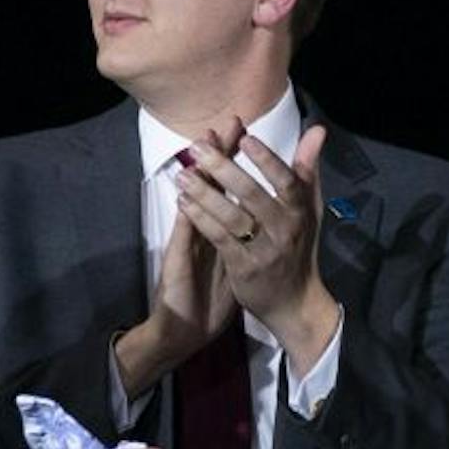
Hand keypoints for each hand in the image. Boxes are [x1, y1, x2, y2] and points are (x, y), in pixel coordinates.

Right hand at [113, 124, 246, 396]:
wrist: (188, 324)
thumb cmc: (213, 292)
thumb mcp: (238, 260)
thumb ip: (251, 232)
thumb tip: (269, 210)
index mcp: (221, 225)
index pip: (229, 186)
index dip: (235, 159)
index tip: (245, 130)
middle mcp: (203, 227)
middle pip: (212, 185)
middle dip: (219, 155)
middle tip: (225, 123)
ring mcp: (189, 239)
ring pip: (195, 201)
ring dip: (199, 175)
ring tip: (200, 144)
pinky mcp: (178, 258)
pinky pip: (185, 233)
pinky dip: (188, 214)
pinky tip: (186, 194)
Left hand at [175, 120, 339, 371]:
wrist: (294, 303)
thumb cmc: (299, 247)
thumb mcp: (309, 209)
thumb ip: (307, 170)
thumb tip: (317, 130)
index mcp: (300, 212)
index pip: (287, 182)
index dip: (267, 160)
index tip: (245, 137)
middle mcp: (285, 230)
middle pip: (253, 195)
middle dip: (223, 169)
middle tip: (198, 148)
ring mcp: (264, 251)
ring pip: (232, 217)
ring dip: (205, 194)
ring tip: (182, 174)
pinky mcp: (244, 269)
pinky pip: (220, 239)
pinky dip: (201, 219)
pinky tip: (184, 203)